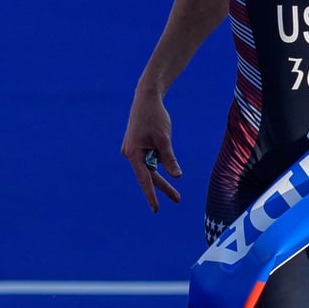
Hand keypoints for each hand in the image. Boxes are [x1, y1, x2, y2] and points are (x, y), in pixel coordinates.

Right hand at [121, 97, 182, 212]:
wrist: (146, 98)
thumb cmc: (155, 117)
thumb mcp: (164, 139)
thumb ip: (170, 159)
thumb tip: (177, 176)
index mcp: (133, 154)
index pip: (144, 179)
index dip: (151, 195)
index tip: (156, 209)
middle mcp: (130, 154)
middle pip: (149, 175)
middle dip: (164, 186)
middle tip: (178, 200)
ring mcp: (132, 150)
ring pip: (150, 165)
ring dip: (161, 163)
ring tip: (164, 144)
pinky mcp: (136, 146)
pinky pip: (150, 157)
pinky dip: (158, 155)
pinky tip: (159, 136)